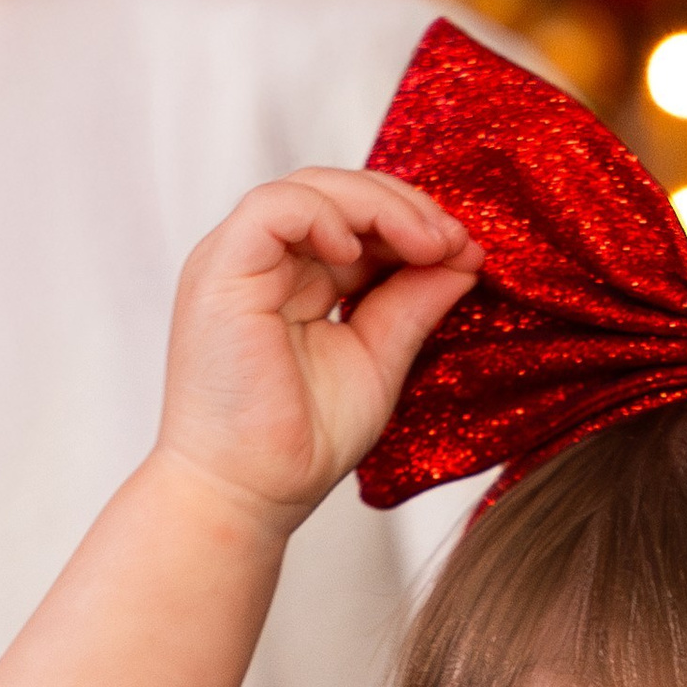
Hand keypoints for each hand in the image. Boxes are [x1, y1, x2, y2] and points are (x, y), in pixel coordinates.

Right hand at [154, 166, 480, 530]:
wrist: (246, 498)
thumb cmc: (298, 446)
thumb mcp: (378, 360)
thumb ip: (413, 305)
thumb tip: (464, 256)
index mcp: (295, 280)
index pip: (357, 222)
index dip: (413, 225)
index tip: (466, 252)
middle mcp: (263, 263)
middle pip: (337, 194)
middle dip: (404, 207)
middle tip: (455, 241)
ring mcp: (237, 262)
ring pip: (310, 188)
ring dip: (378, 205)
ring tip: (426, 243)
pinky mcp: (220, 270)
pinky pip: (274, 207)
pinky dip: (325, 215)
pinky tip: (360, 251)